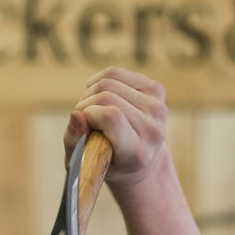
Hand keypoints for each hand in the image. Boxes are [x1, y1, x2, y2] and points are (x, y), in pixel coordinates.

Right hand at [63, 66, 167, 184]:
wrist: (138, 162)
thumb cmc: (105, 162)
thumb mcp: (83, 160)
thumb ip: (75, 140)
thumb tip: (76, 114)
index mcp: (138, 152)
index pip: (111, 116)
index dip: (90, 114)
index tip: (85, 126)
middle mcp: (153, 130)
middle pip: (107, 95)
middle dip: (86, 104)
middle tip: (85, 120)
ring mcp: (158, 108)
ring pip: (109, 80)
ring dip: (91, 93)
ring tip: (92, 110)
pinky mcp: (156, 90)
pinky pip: (116, 72)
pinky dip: (100, 81)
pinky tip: (101, 98)